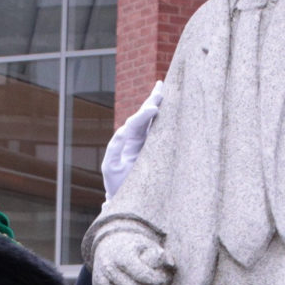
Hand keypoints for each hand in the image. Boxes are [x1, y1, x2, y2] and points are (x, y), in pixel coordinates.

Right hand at [92, 228, 173, 284]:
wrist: (107, 247)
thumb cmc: (133, 248)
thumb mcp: (146, 245)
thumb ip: (160, 254)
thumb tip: (169, 264)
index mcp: (121, 255)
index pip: (141, 274)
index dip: (155, 281)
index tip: (163, 281)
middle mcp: (108, 267)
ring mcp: (101, 282)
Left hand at [101, 81, 163, 197]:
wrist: (123, 197)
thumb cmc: (116, 183)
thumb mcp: (111, 166)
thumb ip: (115, 148)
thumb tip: (122, 130)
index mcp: (126, 140)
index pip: (135, 122)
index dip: (143, 114)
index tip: (153, 109)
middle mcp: (136, 138)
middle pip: (145, 116)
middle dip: (153, 101)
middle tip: (160, 87)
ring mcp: (147, 143)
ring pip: (154, 121)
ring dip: (159, 105)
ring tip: (164, 90)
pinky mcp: (156, 151)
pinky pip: (162, 132)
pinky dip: (167, 121)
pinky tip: (173, 111)